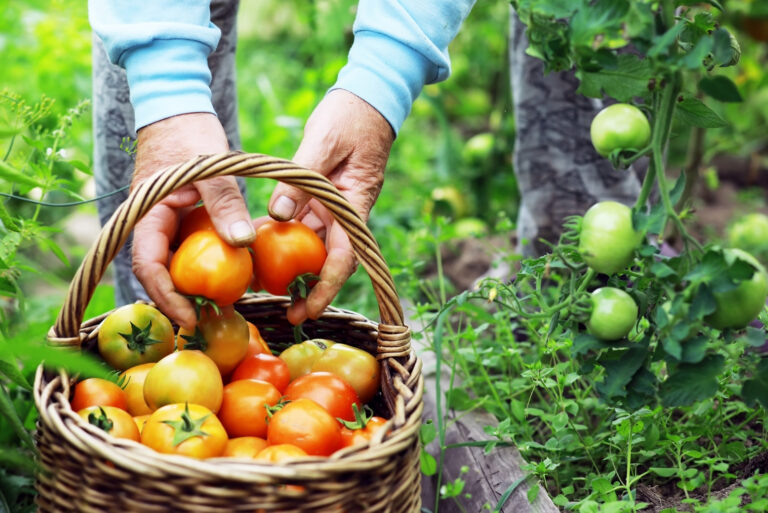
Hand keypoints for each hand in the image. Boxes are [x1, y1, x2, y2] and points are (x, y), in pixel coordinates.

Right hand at [131, 113, 253, 329]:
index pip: (148, 265)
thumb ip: (225, 205)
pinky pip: (189, 246)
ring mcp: (165, 220)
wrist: (178, 105)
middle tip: (210, 318)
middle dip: (181, 298)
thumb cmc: (189, 132)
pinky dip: (205, 262)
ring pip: (175, 261)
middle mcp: (151, 222)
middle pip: (160, 271)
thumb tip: (242, 244)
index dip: (166, 295)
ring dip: (193, 284)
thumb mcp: (212, 168)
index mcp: (147, 213)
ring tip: (222, 303)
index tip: (189, 316)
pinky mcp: (180, 216)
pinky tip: (229, 273)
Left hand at [267, 89, 394, 323]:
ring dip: (294, 265)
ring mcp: (334, 205)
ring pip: (314, 243)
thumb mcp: (323, 142)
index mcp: (353, 203)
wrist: (367, 98)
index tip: (309, 309)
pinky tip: (261, 241)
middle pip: (329, 259)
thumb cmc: (350, 117)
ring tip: (267, 284)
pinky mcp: (322, 196)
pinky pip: (303, 221)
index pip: (344, 256)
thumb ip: (300, 180)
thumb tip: (277, 214)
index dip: (326, 287)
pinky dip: (285, 234)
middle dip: (310, 288)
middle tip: (287, 312)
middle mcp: (345, 211)